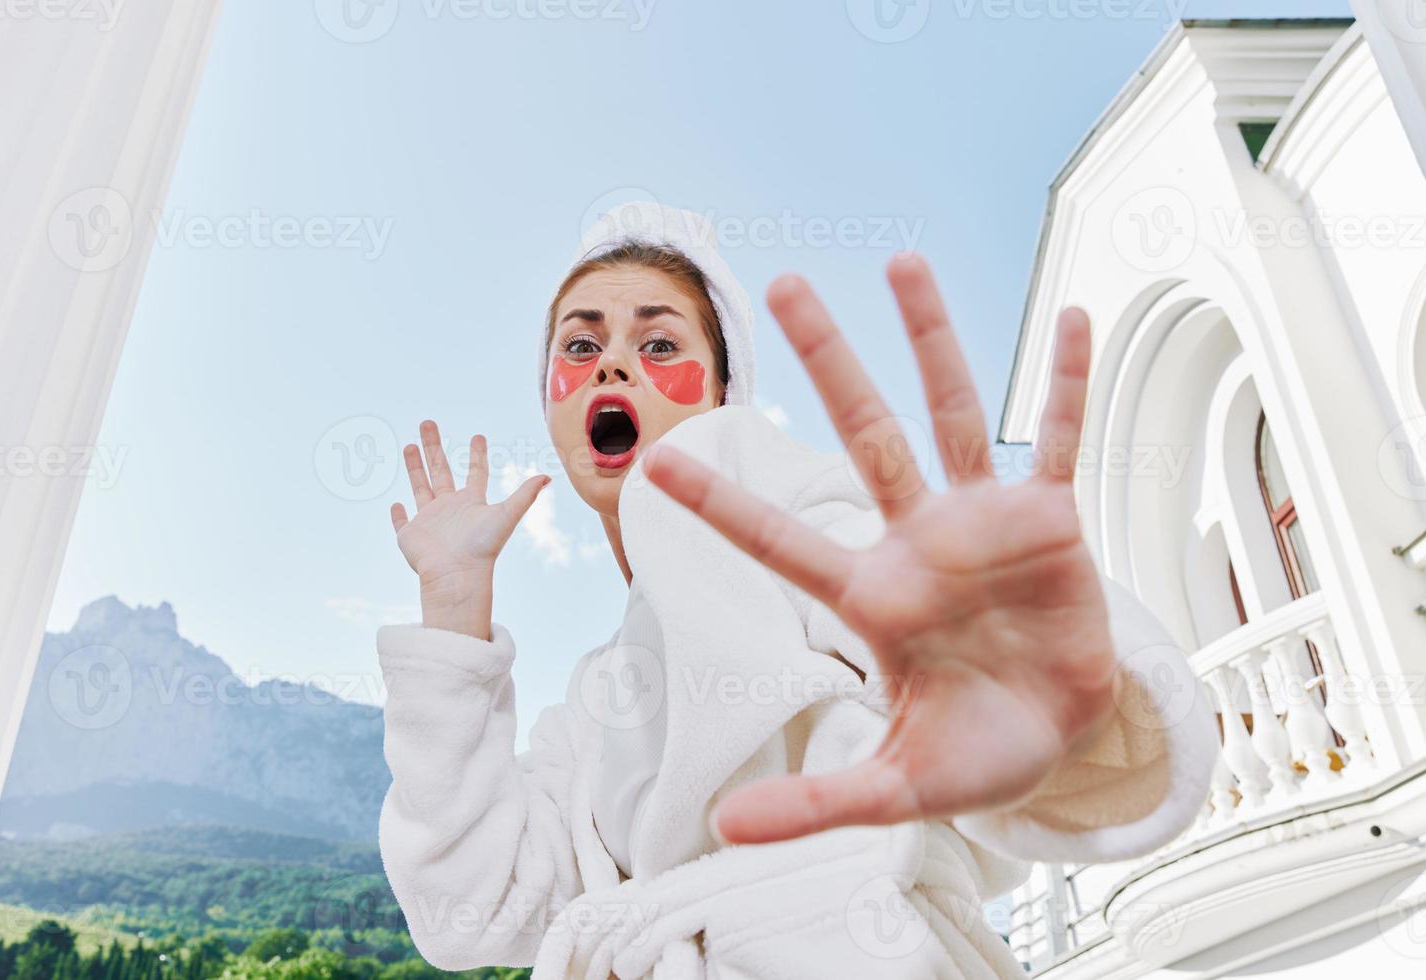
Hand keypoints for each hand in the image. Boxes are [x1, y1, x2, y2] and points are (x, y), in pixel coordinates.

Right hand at [390, 420, 550, 637]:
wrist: (457, 575)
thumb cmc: (483, 547)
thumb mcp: (507, 515)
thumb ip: (525, 495)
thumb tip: (548, 476)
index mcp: (471, 502)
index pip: (475, 473)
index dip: (477, 455)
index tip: (478, 437)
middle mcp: (450, 509)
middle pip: (440, 470)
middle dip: (433, 447)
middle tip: (426, 423)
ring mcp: (429, 521)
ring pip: (419, 487)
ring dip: (414, 467)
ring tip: (408, 444)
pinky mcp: (411, 535)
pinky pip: (402, 523)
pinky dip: (399, 515)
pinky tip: (396, 504)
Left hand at [641, 253, 1117, 844]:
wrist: (1063, 741)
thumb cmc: (974, 752)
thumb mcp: (896, 788)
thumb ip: (817, 804)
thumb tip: (725, 834)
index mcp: (872, 597)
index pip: (780, 540)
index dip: (722, 504)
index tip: (656, 459)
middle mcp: (918, 542)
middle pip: (861, 435)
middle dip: (827, 364)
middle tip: (783, 285)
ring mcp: (984, 523)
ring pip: (949, 414)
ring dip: (931, 339)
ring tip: (903, 260)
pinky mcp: (1053, 524)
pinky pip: (1059, 442)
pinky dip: (1067, 388)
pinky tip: (1078, 319)